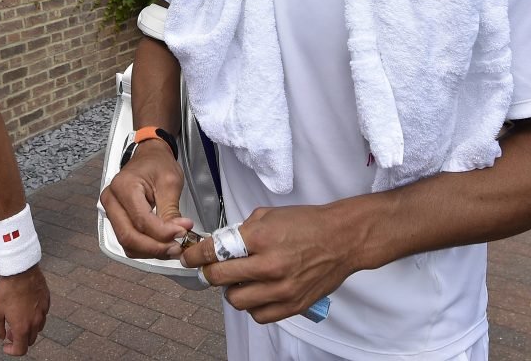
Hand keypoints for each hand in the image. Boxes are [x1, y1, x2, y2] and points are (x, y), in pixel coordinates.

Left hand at [0, 265, 48, 355]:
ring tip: (19, 319)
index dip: (12, 351)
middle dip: (20, 339)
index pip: (21, 349)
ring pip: (38, 328)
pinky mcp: (46, 302)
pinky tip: (26, 307)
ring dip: (28, 328)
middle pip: (30, 340)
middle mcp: (35, 322)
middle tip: (10, 331)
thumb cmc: (7, 290)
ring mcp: (43, 312)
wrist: (21, 270)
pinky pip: (42, 315)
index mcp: (22, 327)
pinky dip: (34, 316)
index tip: (6, 346)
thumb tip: (1, 336)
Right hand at [99, 141, 191, 259]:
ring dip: (151, 251)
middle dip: (156, 247)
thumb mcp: (170, 182)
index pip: (141, 220)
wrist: (149, 156)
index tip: (184, 232)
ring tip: (173, 246)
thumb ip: (171, 210)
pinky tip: (163, 244)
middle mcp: (111, 200)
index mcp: (123, 186)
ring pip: (127, 244)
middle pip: (129, 236)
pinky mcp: (117, 220)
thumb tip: (178, 234)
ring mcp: (111, 211)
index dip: (163, 232)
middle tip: (178, 247)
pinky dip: (146, 249)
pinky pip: (129, 242)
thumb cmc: (158, 164)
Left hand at [180, 205, 350, 323]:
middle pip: (219, 279)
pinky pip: (258, 315)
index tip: (188, 257)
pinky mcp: (293, 305)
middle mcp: (268, 265)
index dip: (194, 256)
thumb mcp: (267, 215)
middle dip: (209, 273)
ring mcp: (281, 288)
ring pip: (236, 301)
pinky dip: (252, 306)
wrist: (341, 239)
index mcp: (259, 238)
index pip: (214, 251)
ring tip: (240, 281)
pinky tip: (257, 293)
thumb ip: (241, 231)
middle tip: (212, 268)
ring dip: (232, 291)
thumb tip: (220, 244)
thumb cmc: (306, 224)